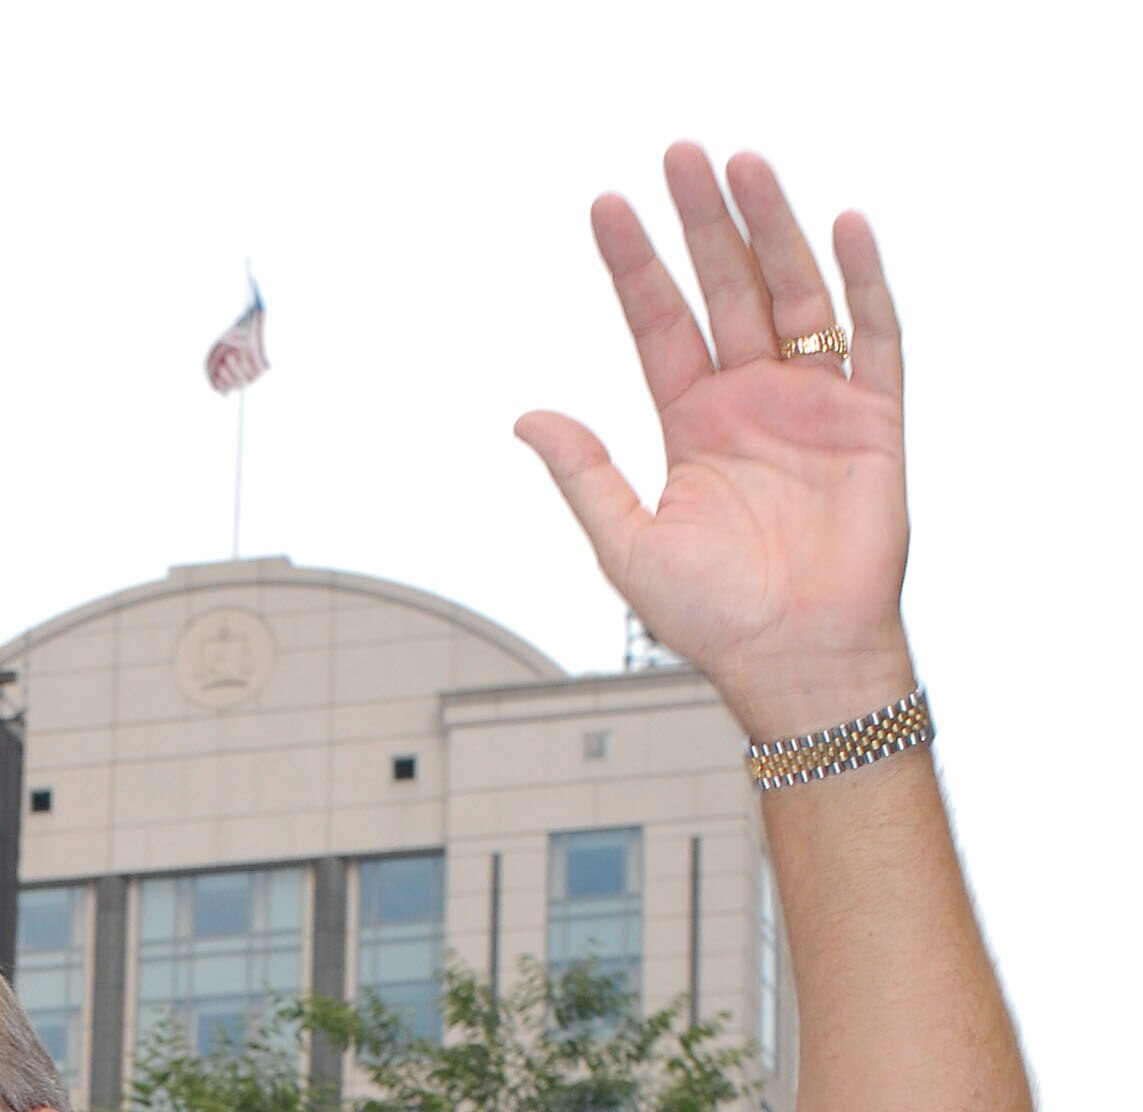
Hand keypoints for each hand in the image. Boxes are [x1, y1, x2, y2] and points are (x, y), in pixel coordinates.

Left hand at [516, 146, 911, 734]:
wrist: (796, 664)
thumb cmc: (716, 621)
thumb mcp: (627, 547)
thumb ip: (583, 476)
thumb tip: (526, 418)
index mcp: (692, 424)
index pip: (659, 323)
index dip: (634, 267)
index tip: (607, 208)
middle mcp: (751, 401)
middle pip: (726, 289)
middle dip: (703, 223)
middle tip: (679, 157)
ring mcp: (814, 404)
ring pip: (795, 293)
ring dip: (772, 228)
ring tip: (745, 166)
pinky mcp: (873, 421)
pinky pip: (874, 336)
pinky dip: (864, 281)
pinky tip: (844, 226)